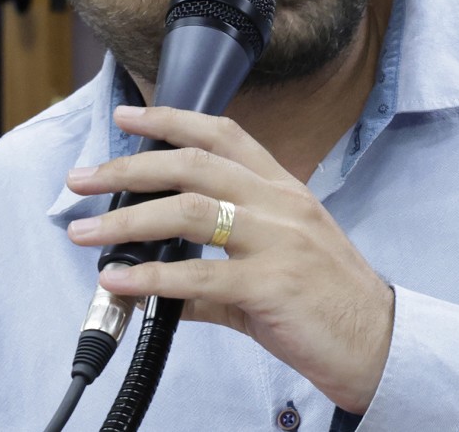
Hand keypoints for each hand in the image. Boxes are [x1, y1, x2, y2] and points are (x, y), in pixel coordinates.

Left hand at [65, 104, 393, 413]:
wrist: (378, 341)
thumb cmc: (328, 301)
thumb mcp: (276, 265)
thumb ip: (215, 270)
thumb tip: (157, 287)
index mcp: (283, 189)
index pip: (223, 134)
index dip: (171, 120)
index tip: (128, 116)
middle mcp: (280, 204)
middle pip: (193, 165)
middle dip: (128, 168)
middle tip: (80, 180)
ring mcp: (278, 241)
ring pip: (188, 212)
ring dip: (126, 221)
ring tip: (84, 234)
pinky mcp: (272, 285)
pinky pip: (198, 278)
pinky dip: (150, 279)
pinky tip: (119, 283)